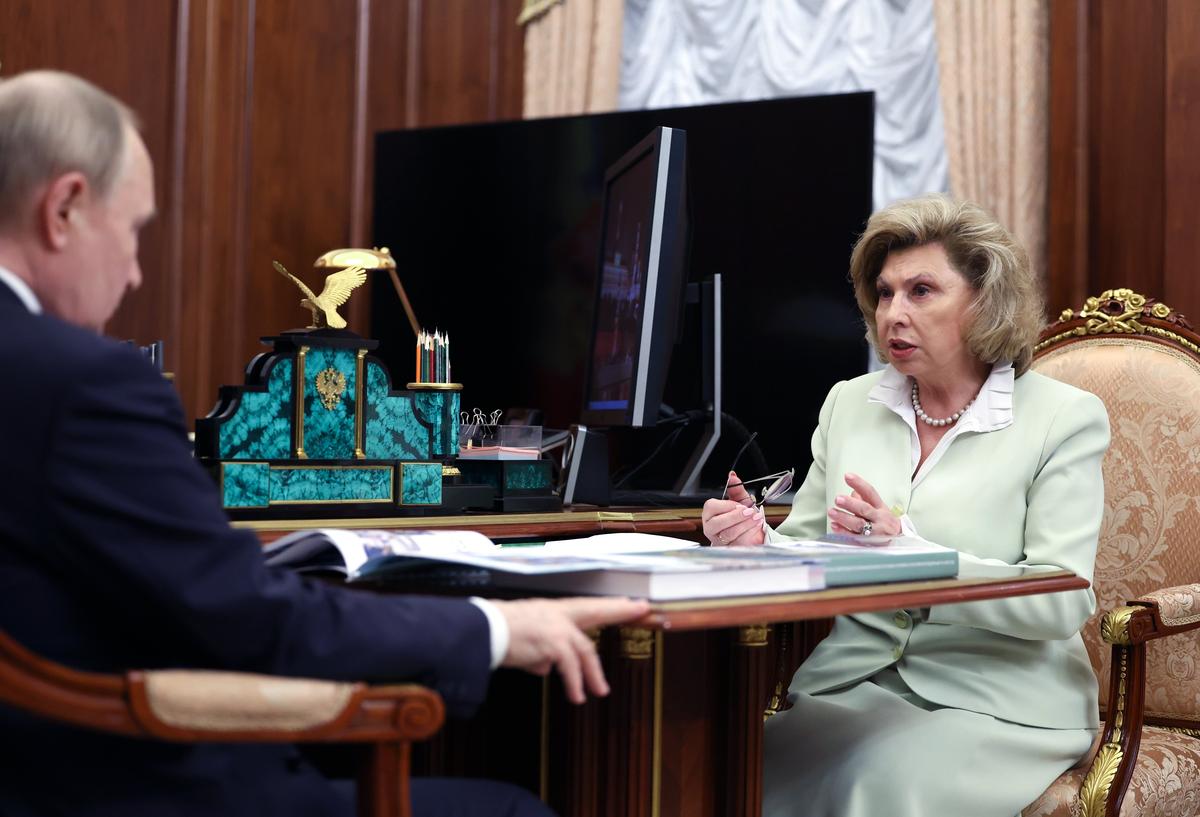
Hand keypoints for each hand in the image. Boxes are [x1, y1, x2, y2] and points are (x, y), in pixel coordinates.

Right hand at [491, 596, 649, 703]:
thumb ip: (542, 651)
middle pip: (595, 610)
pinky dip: (573, 683)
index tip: (632, 601)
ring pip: (584, 650)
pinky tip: (575, 695)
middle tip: (641, 608)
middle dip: (619, 609)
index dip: (610, 604)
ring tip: (600, 691)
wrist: (483, 632)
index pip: (587, 605)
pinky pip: (569, 667)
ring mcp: (555, 628)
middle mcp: (556, 615)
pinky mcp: (552, 644)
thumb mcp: (526, 639)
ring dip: (593, 674)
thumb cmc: (498, 633)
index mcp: (551, 611)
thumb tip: (548, 668)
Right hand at [701, 470, 765, 545]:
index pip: (711, 507)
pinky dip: (748, 534)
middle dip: (736, 516)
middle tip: (749, 511)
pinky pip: (737, 543)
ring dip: (745, 524)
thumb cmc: (743, 518)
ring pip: (728, 533)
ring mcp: (719, 540)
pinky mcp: (729, 549)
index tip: (740, 504)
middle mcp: (711, 528)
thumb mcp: (741, 500)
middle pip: (717, 523)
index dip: (727, 505)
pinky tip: (755, 527)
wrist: (752, 533)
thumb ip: (736, 489)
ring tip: (756, 518)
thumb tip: (732, 477)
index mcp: (710, 514)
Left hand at [828, 472, 901, 536]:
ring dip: (844, 518)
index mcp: (880, 506)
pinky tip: (834, 525)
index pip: (870, 493)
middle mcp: (879, 518)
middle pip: (865, 509)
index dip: (859, 484)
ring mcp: (874, 531)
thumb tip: (852, 492)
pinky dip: (843, 532)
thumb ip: (864, 498)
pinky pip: (854, 537)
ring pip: (859, 524)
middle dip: (851, 504)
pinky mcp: (868, 542)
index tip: (847, 476)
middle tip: (838, 499)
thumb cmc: (883, 519)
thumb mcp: (877, 507)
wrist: (897, 538)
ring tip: (831, 512)